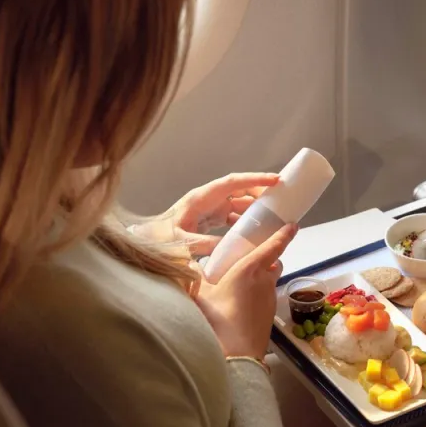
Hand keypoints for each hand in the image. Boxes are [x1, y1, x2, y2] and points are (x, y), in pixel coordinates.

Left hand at [133, 172, 278, 255]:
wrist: (144, 244)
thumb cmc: (157, 240)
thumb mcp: (180, 242)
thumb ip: (202, 243)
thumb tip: (226, 246)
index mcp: (201, 198)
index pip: (232, 183)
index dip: (254, 180)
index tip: (275, 180)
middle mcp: (206, 201)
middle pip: (238, 191)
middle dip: (260, 194)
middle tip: (281, 201)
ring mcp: (207, 210)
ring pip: (236, 204)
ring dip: (253, 209)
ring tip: (272, 216)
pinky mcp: (207, 221)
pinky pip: (231, 217)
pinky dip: (244, 222)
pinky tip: (254, 231)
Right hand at [196, 223, 298, 360]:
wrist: (238, 354)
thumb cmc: (219, 320)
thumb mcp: (201, 295)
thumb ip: (196, 277)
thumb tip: (190, 265)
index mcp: (250, 269)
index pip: (273, 246)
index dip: (283, 234)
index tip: (292, 225)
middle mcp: (265, 281)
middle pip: (274, 263)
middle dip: (269, 258)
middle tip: (252, 258)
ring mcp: (270, 299)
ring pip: (270, 281)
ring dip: (262, 278)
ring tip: (243, 283)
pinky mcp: (270, 315)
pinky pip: (266, 297)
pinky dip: (258, 295)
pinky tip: (242, 304)